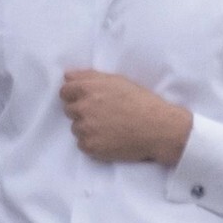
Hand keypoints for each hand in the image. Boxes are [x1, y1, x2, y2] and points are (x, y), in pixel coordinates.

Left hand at [61, 69, 190, 166]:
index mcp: (88, 88)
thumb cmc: (140, 101)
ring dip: (87, 128)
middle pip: (69, 110)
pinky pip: (82, 144)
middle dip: (81, 111)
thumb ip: (89, 76)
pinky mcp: (90, 146)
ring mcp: (85, 128)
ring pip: (76, 128)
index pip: (64, 91)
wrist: (158, 128)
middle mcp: (83, 107)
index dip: (74, 95)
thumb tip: (67, 76)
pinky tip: (109, 138)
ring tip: (109, 127)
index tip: (86, 100)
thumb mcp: (117, 81)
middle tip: (102, 114)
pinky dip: (93, 143)